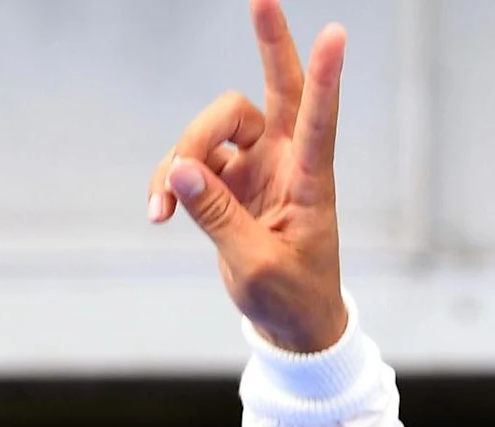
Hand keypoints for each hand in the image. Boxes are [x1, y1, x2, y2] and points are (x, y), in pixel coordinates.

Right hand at [150, 0, 349, 353]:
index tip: (336, 33)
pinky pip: (188, 163)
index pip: (320, 120)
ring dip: (180, 156)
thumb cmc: (291, 297)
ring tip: (162, 209)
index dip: (325, 77)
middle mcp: (286, 161)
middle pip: (277, 87)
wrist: (289, 324)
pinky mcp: (227, 180)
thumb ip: (218, 217)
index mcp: (312, 182)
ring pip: (212, 127)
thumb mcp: (255, 266)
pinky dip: (168, 181)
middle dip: (270, 42)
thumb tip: (179, 169)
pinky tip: (158, 211)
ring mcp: (255, 165)